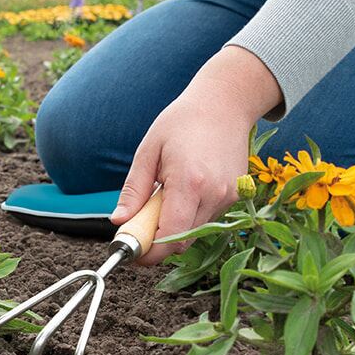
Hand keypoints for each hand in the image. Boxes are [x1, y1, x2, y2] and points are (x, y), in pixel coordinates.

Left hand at [110, 47, 282, 264]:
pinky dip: (189, 216)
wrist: (225, 103)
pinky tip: (184, 191)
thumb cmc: (182, 122)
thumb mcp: (148, 152)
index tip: (133, 252)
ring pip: (194, 233)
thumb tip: (119, 221)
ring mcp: (228, 197)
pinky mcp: (235, 196)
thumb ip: (133, 190)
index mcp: (189, 183)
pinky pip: (206, 220)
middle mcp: (213, 194)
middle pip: (181, 242)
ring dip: (173, 228)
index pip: (169, 237)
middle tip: (140, 225)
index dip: (149, 252)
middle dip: (157, 242)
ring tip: (164, 197)